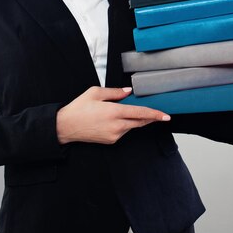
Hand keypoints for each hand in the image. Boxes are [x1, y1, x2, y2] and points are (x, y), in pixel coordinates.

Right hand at [56, 86, 170, 144]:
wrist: (66, 126)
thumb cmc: (79, 108)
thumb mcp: (95, 93)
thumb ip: (115, 92)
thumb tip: (128, 91)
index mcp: (114, 111)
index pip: (140, 113)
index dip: (155, 114)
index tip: (166, 116)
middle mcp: (117, 125)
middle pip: (140, 121)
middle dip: (150, 117)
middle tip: (157, 113)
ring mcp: (114, 135)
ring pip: (132, 126)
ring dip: (134, 119)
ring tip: (123, 111)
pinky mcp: (111, 141)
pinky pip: (123, 132)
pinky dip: (124, 125)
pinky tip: (114, 120)